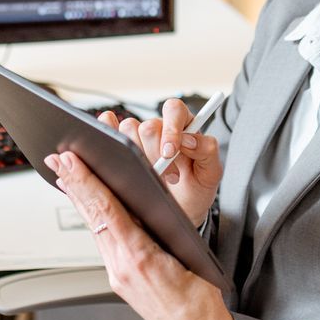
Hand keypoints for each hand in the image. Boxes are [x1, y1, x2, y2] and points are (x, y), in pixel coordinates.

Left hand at [45, 150, 233, 319]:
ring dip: (79, 198)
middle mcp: (121, 267)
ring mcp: (117, 275)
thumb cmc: (201, 300)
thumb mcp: (188, 253)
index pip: (107, 209)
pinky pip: (101, 241)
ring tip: (66, 175)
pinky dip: (92, 218)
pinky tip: (87, 206)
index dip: (86, 181)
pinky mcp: (118, 280)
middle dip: (73, 184)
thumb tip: (146, 199)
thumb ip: (164, 226)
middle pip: (93, 216)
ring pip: (94, 227)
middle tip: (58, 159)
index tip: (72, 160)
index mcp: (140, 257)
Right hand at [98, 98, 221, 224]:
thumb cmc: (195, 188)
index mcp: (184, 124)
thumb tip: (189, 138)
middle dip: (155, 154)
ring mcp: (138, 135)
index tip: (169, 152)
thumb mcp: (210, 173)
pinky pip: (108, 124)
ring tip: (152, 174)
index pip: (174, 110)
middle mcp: (161, 126)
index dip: (170, 129)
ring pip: (128, 128)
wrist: (181, 209)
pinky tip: (121, 155)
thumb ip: (208, 150)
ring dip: (138, 155)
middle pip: (148, 125)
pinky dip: (109, 132)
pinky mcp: (120, 143)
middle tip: (168, 176)